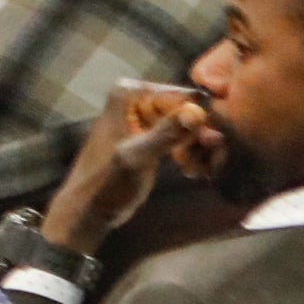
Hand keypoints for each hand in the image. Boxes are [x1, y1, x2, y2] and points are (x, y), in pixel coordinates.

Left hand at [41, 81, 220, 254]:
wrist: (88, 210)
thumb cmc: (106, 184)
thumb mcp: (137, 157)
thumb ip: (165, 133)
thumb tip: (196, 111)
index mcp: (129, 93)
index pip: (184, 97)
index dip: (204, 120)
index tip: (214, 145)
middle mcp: (138, 97)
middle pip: (189, 110)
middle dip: (203, 137)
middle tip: (210, 163)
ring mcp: (145, 116)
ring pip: (190, 125)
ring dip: (200, 148)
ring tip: (198, 170)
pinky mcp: (152, 136)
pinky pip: (183, 137)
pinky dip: (193, 153)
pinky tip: (192, 172)